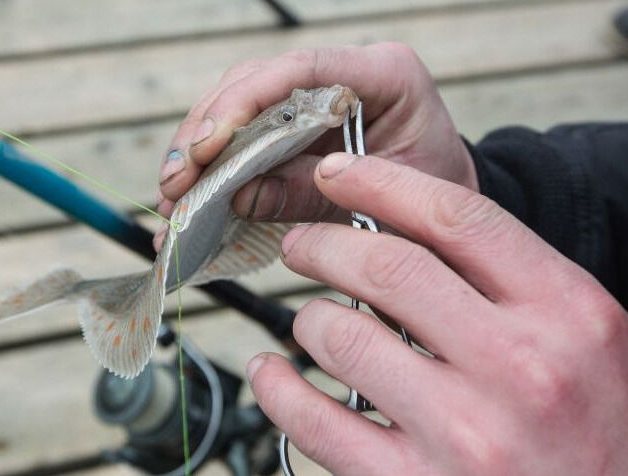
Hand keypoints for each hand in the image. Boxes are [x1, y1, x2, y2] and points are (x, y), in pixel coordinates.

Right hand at [154, 42, 477, 248]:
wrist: (447, 205)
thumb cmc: (432, 202)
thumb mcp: (382, 205)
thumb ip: (312, 196)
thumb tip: (237, 197)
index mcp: (385, 74)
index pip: (304, 69)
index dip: (246, 102)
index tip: (206, 145)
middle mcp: (345, 72)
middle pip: (257, 82)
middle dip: (207, 131)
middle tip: (174, 180)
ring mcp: (316, 92)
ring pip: (240, 102)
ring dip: (197, 147)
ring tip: (170, 192)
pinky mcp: (295, 118)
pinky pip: (244, 129)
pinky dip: (211, 161)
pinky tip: (186, 189)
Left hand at [246, 153, 627, 474]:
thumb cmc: (601, 431)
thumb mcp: (587, 339)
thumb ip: (514, 285)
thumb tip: (410, 232)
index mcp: (568, 313)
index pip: (455, 218)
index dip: (380, 182)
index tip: (338, 173)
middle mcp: (518, 366)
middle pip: (386, 266)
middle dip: (323, 243)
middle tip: (301, 244)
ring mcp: (464, 431)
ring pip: (342, 337)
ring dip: (309, 318)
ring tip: (311, 321)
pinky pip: (318, 424)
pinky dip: (279, 390)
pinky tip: (271, 373)